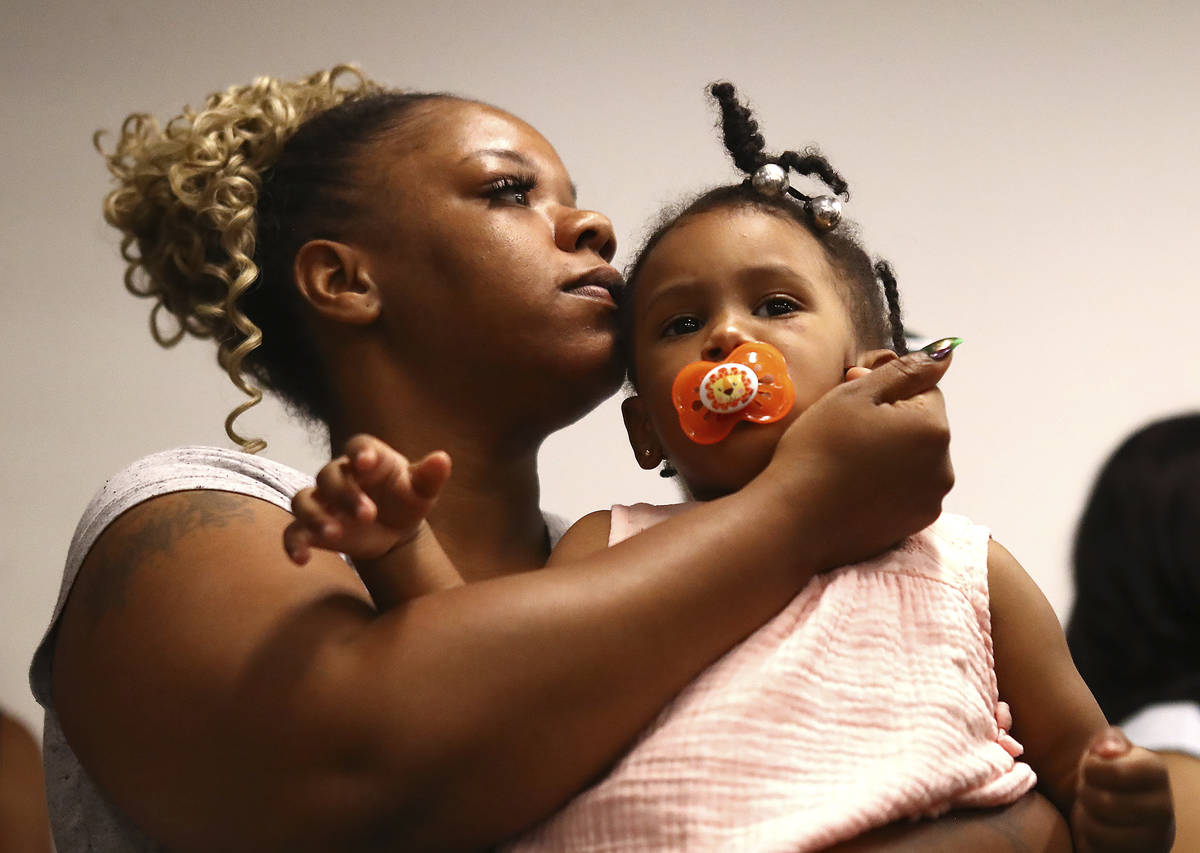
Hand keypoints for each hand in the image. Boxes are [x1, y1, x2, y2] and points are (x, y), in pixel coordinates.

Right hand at [284, 435, 451, 564]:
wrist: (394, 528)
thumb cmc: (406, 499)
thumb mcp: (422, 490)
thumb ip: (430, 476)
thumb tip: (442, 459)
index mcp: (368, 458)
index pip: (358, 446)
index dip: (360, 453)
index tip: (366, 462)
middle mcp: (340, 476)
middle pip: (329, 475)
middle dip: (345, 494)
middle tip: (368, 515)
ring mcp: (322, 501)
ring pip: (304, 500)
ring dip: (315, 516)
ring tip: (334, 534)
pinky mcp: (312, 527)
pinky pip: (292, 532)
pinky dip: (293, 544)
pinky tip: (302, 559)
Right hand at [767, 348, 954, 569]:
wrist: (795, 519)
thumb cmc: (818, 450)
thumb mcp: (855, 395)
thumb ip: (905, 370)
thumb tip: (947, 350)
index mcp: (933, 427)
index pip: (923, 389)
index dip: (885, 390)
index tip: (850, 402)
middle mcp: (943, 465)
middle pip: (920, 426)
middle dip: (891, 422)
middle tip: (844, 432)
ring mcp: (931, 499)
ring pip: (914, 459)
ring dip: (890, 454)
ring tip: (847, 463)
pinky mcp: (915, 524)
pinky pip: (907, 490)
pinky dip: (887, 485)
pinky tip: (853, 488)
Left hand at [1072, 727, 1174, 851]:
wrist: (1119, 813)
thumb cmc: (1107, 774)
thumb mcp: (1106, 749)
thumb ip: (1106, 740)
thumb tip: (1106, 751)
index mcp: (1156, 771)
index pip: (1114, 769)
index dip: (1090, 768)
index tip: (1090, 768)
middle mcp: (1164, 808)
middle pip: (1104, 802)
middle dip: (1085, 793)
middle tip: (1087, 790)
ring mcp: (1156, 839)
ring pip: (1099, 832)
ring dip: (1085, 819)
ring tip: (1092, 809)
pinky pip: (1098, 852)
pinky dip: (1089, 841)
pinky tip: (1098, 829)